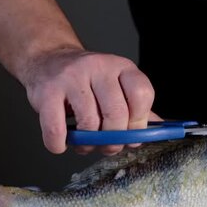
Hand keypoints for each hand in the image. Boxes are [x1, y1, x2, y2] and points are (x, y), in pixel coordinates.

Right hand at [19, 48, 155, 154]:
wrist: (47, 59)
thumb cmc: (87, 80)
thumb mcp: (117, 86)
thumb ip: (137, 108)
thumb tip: (160, 130)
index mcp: (122, 68)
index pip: (142, 95)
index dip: (140, 122)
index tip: (133, 134)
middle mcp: (99, 67)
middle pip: (117, 113)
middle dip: (115, 139)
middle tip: (110, 146)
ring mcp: (72, 77)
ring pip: (89, 123)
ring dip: (88, 144)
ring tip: (86, 145)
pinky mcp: (47, 90)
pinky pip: (56, 127)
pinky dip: (60, 144)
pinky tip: (62, 144)